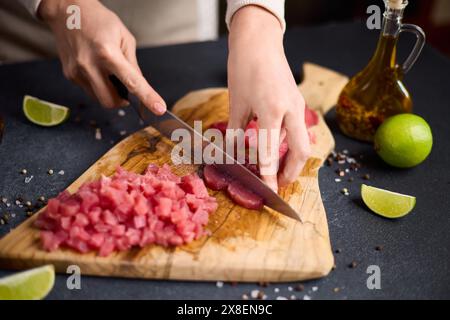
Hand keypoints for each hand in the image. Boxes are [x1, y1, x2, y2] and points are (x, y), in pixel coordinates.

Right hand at [39, 0, 165, 113]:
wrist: (67, 11)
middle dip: (122, 100)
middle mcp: (89, 64)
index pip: (131, 82)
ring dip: (110, 93)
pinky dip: (99, 86)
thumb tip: (140, 86)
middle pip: (111, 101)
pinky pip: (89, 91)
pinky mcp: (70, 75)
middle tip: (126, 88)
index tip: (158, 109)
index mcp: (107, 52)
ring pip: (99, 99)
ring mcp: (77, 71)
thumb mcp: (124, 38)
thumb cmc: (98, 20)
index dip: (147, 97)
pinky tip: (97, 69)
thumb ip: (133, 64)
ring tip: (108, 72)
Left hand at [227, 5, 310, 191]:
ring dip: (291, 157)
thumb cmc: (244, 69)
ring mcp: (297, 105)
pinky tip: (274, 144)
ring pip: (301, 140)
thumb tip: (233, 155)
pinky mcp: (296, 101)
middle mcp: (291, 110)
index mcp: (272, 111)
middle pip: (301, 151)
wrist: (259, 41)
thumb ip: (236, 133)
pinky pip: (295, 127)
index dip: (270, 176)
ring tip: (276, 168)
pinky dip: (287, 141)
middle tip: (278, 183)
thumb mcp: (236, 104)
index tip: (270, 193)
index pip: (271, 153)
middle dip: (292, 171)